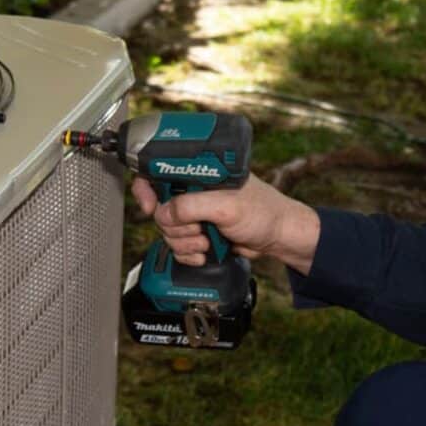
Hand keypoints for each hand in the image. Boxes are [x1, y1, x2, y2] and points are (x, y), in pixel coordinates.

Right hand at [129, 174, 322, 273]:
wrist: (278, 237)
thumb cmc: (263, 212)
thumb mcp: (226, 206)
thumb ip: (191, 206)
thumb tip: (163, 213)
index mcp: (199, 172)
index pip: (158, 171)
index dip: (146, 189)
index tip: (149, 206)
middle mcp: (194, 190)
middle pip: (160, 208)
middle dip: (176, 225)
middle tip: (199, 228)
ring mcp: (195, 213)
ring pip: (167, 231)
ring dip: (185, 242)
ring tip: (207, 241)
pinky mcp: (198, 233)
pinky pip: (177, 246)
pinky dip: (188, 254)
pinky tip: (204, 253)